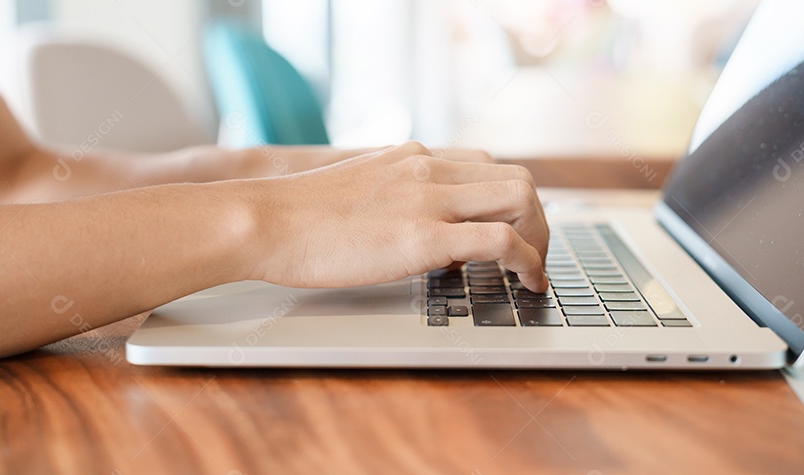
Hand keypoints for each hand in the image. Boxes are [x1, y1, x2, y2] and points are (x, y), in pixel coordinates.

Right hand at [246, 142, 549, 290]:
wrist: (265, 221)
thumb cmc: (297, 218)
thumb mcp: (358, 192)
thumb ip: (398, 202)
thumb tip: (433, 239)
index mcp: (411, 157)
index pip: (486, 165)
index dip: (509, 201)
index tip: (512, 231)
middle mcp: (428, 168)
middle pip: (517, 178)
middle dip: (537, 220)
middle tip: (531, 256)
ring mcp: (429, 198)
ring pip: (522, 198)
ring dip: (539, 237)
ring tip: (532, 273)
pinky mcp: (425, 235)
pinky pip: (502, 240)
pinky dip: (528, 261)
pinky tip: (527, 283)